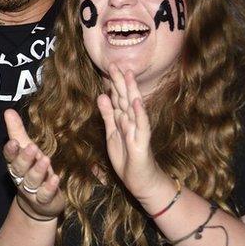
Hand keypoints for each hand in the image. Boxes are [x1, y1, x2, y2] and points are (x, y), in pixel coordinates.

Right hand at [3, 109, 65, 219]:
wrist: (39, 203)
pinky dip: (49, 187)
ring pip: (32, 181)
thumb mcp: (26, 149)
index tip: (14, 142)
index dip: (11, 151)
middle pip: (19, 169)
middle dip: (24, 159)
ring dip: (38, 170)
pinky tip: (55, 178)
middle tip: (32, 148)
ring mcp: (32, 190)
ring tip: (45, 160)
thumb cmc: (32, 169)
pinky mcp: (44, 200)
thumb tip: (8, 111)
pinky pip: (45, 195)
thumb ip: (17, 131)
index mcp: (15, 163)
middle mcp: (21, 177)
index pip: (10, 157)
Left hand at [96, 64, 165, 199]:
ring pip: (134, 109)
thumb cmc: (128, 157)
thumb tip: (102, 95)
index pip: (118, 98)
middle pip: (126, 99)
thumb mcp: (113, 134)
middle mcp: (132, 122)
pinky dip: (139, 114)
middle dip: (120, 82)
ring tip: (128, 76)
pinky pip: (142, 127)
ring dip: (131, 92)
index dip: (114, 83)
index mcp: (124, 119)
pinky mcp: (142, 143)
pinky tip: (137, 103)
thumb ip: (108, 115)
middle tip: (115, 65)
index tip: (109, 67)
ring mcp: (138, 131)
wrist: (141, 181)